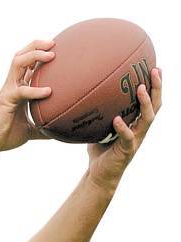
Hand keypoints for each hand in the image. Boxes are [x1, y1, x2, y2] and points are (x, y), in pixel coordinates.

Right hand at [0, 39, 54, 154]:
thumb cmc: (4, 135)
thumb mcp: (29, 131)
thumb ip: (42, 129)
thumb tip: (58, 134)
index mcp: (18, 88)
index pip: (28, 64)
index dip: (40, 53)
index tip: (57, 49)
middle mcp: (13, 85)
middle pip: (22, 55)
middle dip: (37, 45)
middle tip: (54, 44)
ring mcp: (9, 89)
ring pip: (19, 62)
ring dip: (35, 55)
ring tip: (51, 55)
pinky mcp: (7, 99)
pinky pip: (22, 90)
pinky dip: (35, 90)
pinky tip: (48, 92)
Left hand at [87, 67, 162, 192]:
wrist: (99, 175)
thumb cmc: (99, 150)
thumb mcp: (99, 128)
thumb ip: (97, 114)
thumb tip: (83, 95)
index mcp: (136, 123)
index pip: (150, 101)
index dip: (155, 86)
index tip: (155, 67)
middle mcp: (140, 130)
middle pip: (155, 106)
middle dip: (157, 88)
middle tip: (156, 70)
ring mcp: (135, 140)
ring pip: (147, 119)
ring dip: (145, 103)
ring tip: (140, 88)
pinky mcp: (127, 151)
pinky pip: (127, 137)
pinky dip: (123, 128)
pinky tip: (117, 120)